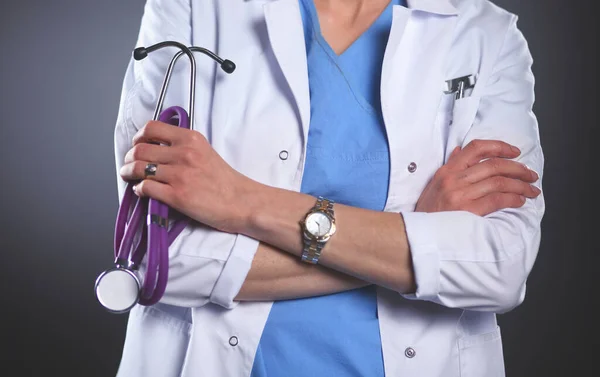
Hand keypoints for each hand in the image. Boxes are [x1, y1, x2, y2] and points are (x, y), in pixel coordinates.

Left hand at [119, 121, 258, 232]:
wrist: (242, 202)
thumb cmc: (226, 181)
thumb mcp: (206, 152)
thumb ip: (183, 146)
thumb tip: (156, 148)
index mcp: (191, 139)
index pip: (152, 128)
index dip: (139, 137)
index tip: (138, 144)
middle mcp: (184, 153)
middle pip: (140, 149)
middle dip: (129, 158)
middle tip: (129, 164)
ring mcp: (180, 175)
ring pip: (138, 168)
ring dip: (128, 173)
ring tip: (129, 177)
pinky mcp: (177, 196)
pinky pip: (146, 188)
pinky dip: (139, 190)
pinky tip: (143, 192)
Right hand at [415, 139, 540, 215]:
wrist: (415, 235)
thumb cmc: (427, 212)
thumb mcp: (433, 185)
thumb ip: (449, 167)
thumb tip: (459, 151)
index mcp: (446, 171)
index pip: (476, 148)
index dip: (499, 146)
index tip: (515, 152)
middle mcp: (453, 179)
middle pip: (494, 165)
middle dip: (518, 169)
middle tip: (531, 176)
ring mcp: (460, 195)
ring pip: (499, 182)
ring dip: (520, 186)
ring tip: (531, 190)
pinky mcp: (467, 211)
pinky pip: (497, 200)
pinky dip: (513, 199)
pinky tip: (520, 201)